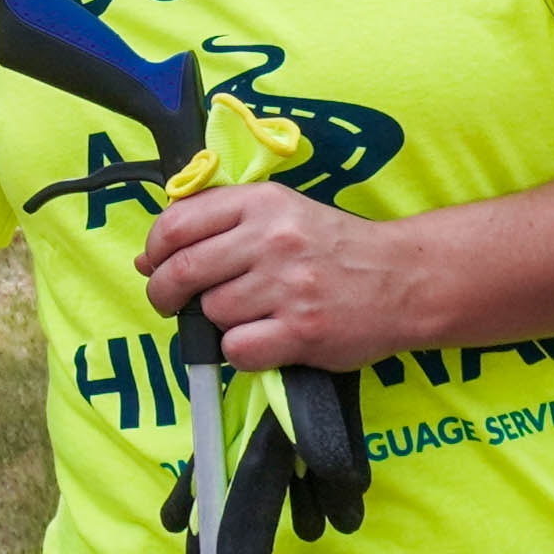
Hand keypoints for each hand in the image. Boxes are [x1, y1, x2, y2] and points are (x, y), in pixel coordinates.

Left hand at [139, 181, 426, 371]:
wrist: (403, 279)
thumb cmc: (334, 247)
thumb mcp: (282, 212)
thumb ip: (220, 224)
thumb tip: (150, 257)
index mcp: (262, 202)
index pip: (178, 223)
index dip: (155, 250)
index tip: (155, 265)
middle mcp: (272, 240)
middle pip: (184, 270)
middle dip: (165, 293)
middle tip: (172, 303)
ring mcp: (288, 287)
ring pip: (212, 312)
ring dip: (218, 321)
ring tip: (247, 315)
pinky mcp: (302, 331)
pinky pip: (238, 349)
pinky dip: (241, 351)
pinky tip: (263, 340)